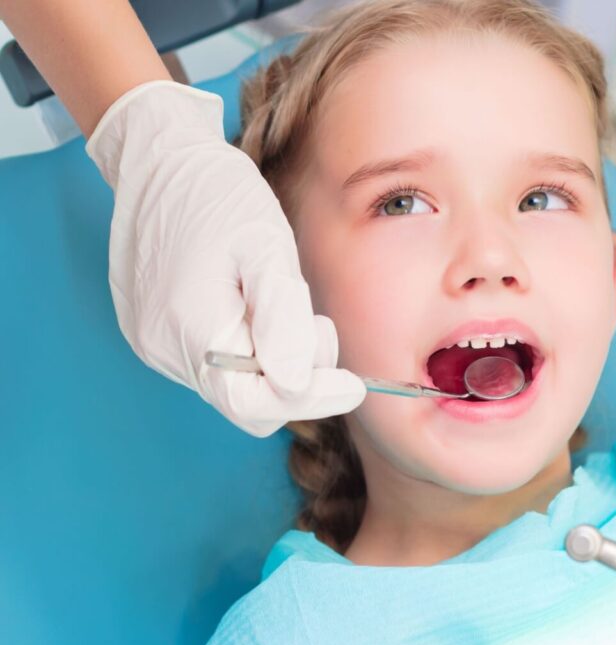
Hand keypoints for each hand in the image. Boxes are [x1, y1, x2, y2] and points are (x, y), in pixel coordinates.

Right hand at [86, 81, 365, 436]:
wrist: (158, 159)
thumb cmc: (217, 193)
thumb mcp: (266, 245)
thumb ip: (282, 319)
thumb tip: (297, 383)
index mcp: (190, 328)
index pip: (255, 405)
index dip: (310, 399)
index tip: (353, 384)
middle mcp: (162, 348)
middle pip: (245, 400)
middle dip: (293, 376)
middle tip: (315, 321)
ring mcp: (151, 343)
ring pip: (230, 383)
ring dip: (269, 357)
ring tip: (276, 298)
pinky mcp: (151, 332)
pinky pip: (212, 361)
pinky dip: (245, 345)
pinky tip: (251, 301)